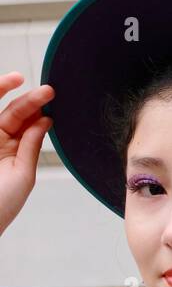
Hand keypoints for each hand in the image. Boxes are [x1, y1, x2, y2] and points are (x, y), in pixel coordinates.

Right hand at [0, 73, 54, 235]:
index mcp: (13, 151)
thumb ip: (31, 147)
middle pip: (13, 113)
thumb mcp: (23, 175)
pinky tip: (5, 87)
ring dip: (6, 91)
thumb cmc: (1, 205)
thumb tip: (44, 121)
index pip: (27, 125)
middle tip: (48, 91)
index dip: (38, 111)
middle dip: (30, 100)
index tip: (52, 100)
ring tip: (21, 81)